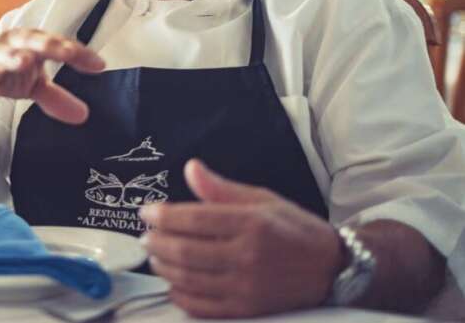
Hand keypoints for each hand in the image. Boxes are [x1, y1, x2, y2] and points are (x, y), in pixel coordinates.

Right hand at [0, 28, 104, 123]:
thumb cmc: (1, 70)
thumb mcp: (30, 83)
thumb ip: (56, 97)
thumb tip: (84, 115)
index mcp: (29, 43)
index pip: (57, 44)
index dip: (77, 53)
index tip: (99, 66)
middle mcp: (10, 44)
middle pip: (32, 40)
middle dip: (49, 45)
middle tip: (67, 52)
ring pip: (1, 54)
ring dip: (12, 57)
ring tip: (24, 63)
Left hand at [139, 160, 343, 317]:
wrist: (331, 268)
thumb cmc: (293, 228)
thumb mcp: (261, 199)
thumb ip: (221, 188)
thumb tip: (190, 168)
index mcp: (251, 223)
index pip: (193, 219)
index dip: (163, 216)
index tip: (145, 211)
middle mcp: (248, 256)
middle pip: (186, 251)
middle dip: (157, 242)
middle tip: (145, 236)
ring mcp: (247, 287)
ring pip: (189, 279)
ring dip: (164, 267)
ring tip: (155, 256)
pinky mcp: (248, 310)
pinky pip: (202, 307)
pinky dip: (180, 296)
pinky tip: (173, 283)